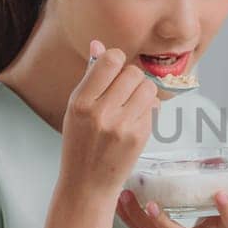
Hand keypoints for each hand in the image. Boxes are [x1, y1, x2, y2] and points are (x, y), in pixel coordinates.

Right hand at [58, 39, 158, 197]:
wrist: (87, 184)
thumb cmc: (81, 143)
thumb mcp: (76, 110)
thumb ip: (90, 77)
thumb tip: (98, 43)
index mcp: (80, 102)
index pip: (110, 61)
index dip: (117, 60)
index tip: (115, 70)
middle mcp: (100, 112)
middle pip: (133, 72)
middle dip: (132, 78)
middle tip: (123, 92)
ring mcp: (121, 126)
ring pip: (147, 88)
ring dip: (143, 92)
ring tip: (131, 104)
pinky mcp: (139, 137)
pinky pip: (151, 109)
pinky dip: (145, 112)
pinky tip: (133, 123)